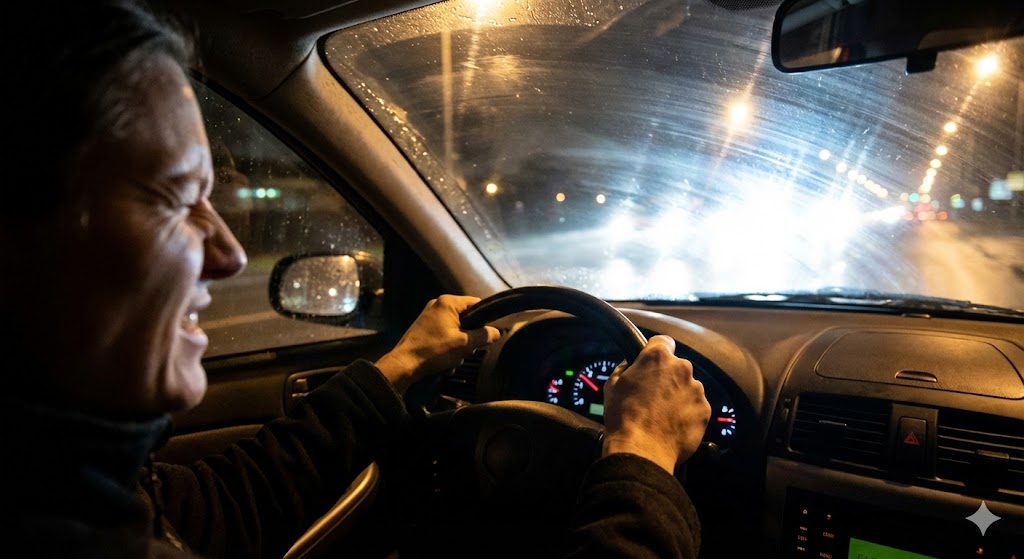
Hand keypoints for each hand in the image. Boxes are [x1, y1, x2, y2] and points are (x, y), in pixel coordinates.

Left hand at [375, 295, 500, 393]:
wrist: (404, 364)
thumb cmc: (435, 350)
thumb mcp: (464, 344)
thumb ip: (483, 336)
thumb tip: (497, 332)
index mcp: (448, 302)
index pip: (476, 303)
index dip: (485, 318)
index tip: (487, 334)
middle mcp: (438, 304)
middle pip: (466, 316)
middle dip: (470, 334)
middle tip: (468, 349)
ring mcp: (429, 315)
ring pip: (456, 327)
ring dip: (459, 343)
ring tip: (455, 357)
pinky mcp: (423, 327)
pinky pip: (444, 332)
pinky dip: (448, 345)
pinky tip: (446, 359)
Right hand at [601, 335, 710, 474]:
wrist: (641, 449)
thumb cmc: (624, 417)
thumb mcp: (613, 384)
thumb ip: (626, 367)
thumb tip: (631, 364)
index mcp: (657, 357)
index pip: (663, 341)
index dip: (656, 351)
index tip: (652, 363)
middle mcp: (681, 368)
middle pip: (677, 366)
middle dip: (668, 377)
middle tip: (653, 395)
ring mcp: (696, 389)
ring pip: (688, 387)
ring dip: (679, 395)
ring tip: (662, 414)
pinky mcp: (704, 410)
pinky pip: (696, 406)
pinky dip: (687, 413)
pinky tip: (672, 425)